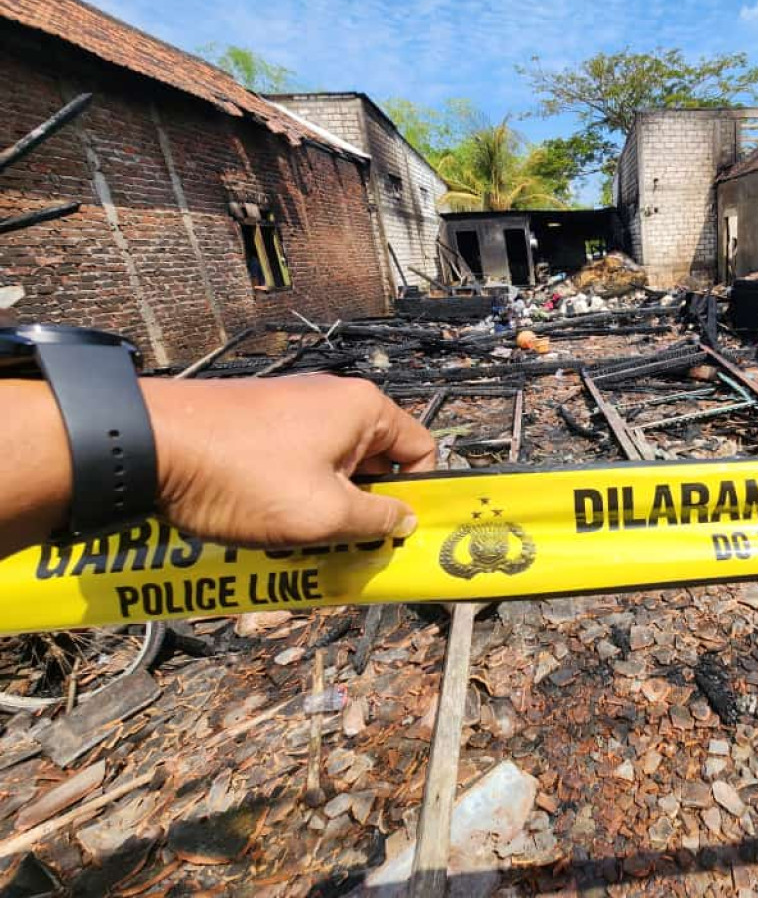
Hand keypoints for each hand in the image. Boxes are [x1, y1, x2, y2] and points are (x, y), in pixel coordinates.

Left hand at [143, 376, 435, 547]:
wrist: (147, 446)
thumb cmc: (239, 475)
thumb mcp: (324, 515)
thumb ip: (376, 521)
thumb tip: (402, 520)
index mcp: (363, 410)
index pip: (422, 450)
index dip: (418, 495)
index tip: (401, 531)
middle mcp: (333, 400)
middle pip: (376, 462)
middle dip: (365, 508)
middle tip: (346, 545)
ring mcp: (293, 408)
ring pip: (333, 468)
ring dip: (325, 507)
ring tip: (296, 540)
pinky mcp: (259, 421)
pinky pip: (296, 464)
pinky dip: (291, 496)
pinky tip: (265, 523)